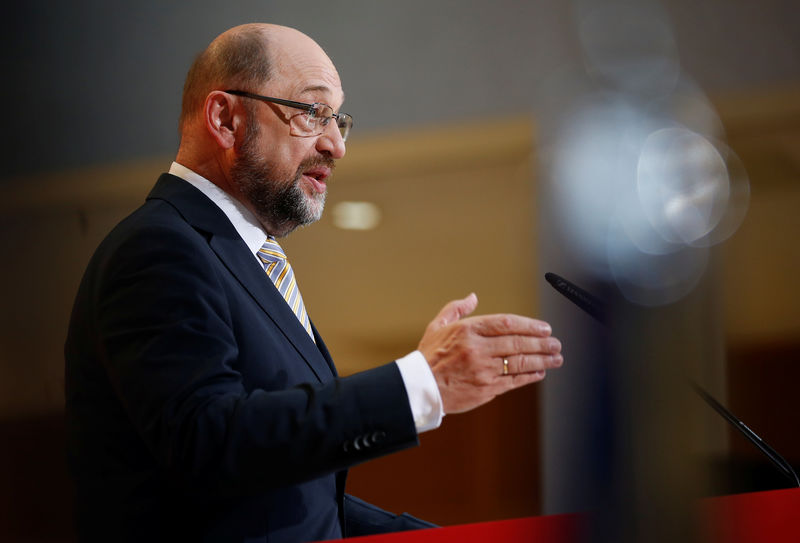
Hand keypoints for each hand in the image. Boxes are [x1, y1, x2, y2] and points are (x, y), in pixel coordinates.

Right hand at [418, 294, 562, 413]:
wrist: (420, 388)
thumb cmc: (429, 356)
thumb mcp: (438, 326)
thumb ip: (456, 309)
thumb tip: (473, 297)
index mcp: (468, 331)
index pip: (506, 324)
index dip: (529, 325)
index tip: (544, 328)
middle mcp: (478, 349)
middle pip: (517, 343)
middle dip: (541, 343)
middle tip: (556, 343)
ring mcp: (483, 370)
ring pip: (519, 363)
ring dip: (541, 360)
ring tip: (556, 357)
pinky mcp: (486, 389)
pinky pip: (513, 381)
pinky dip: (529, 376)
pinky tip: (540, 371)